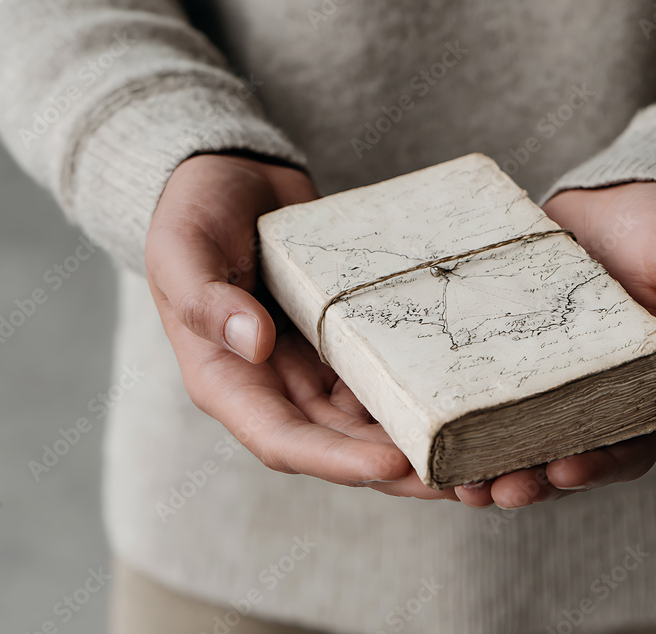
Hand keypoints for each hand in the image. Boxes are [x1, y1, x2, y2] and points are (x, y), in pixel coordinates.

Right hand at [145, 153, 454, 500]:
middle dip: (395, 467)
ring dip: (416, 440)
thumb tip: (255, 345)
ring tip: (473, 452)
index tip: (389, 462)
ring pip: (369, 423)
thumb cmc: (195, 213)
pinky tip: (464, 400)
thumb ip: (205, 299)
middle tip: (456, 476)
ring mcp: (314, 369)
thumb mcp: (182, 248)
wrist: (233, 178)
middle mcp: (276, 388)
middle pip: (340, 446)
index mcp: (228, 382)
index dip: (336, 460)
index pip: (283, 440)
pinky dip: (419, 394)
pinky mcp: (346, 343)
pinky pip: (384, 378)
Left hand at [455, 182, 655, 507]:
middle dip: (531, 482)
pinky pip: (487, 401)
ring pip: (523, 442)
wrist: (616, 202)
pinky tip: (430, 435)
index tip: (564, 473)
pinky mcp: (516, 361)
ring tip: (456, 482)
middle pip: (569, 459)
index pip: (632, 446)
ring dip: (490, 468)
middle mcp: (603, 400)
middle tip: (494, 492)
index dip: (600, 467)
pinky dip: (462, 424)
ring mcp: (555, 385)